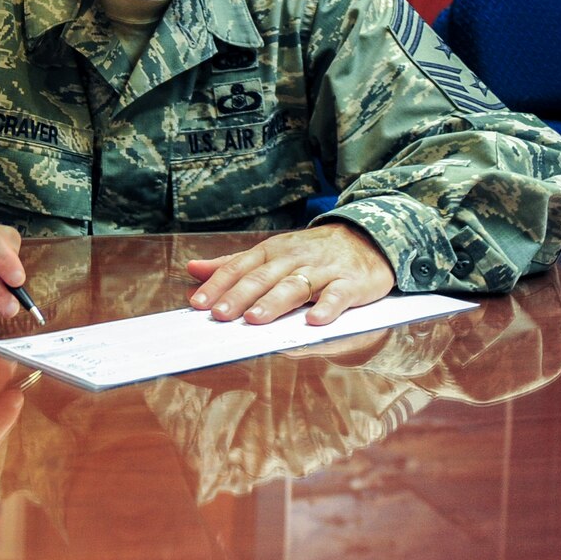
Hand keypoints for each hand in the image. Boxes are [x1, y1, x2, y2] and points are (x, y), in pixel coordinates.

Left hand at [187, 223, 395, 324]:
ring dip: (274, 302)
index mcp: (271, 252)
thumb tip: (193, 268)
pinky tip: (314, 321)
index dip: (218, 285)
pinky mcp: (351, 283)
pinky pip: (338, 296)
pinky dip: (327, 308)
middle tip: (219, 314)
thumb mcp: (271, 252)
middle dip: (239, 295)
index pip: (239, 267)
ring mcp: (323, 270)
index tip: (197, 304)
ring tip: (254, 319)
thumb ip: (233, 263)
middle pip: (263, 277)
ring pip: (295, 286)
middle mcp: (294, 259)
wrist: (367, 238)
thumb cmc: (311, 251)